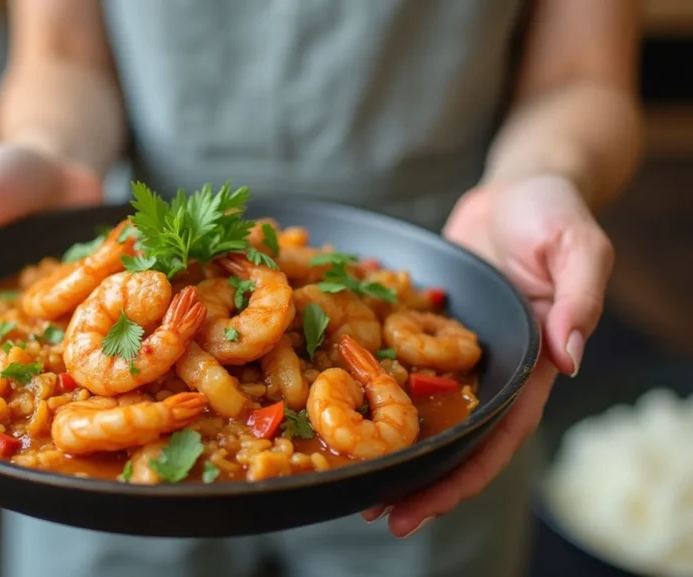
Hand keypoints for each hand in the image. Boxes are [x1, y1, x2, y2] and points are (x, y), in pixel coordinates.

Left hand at [361, 174, 613, 535]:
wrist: (518, 186)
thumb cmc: (554, 213)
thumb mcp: (577, 246)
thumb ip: (579, 298)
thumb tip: (567, 356)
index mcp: (529, 364)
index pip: (496, 437)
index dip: (460, 476)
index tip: (420, 507)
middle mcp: (488, 369)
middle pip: (452, 437)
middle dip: (416, 478)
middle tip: (372, 511)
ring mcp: (452, 350)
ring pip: (419, 408)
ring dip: (386, 442)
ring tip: (345, 475)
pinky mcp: (423, 324)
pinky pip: (394, 359)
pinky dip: (368, 383)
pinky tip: (329, 400)